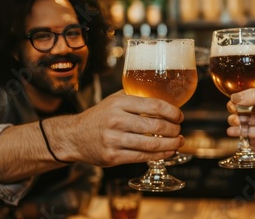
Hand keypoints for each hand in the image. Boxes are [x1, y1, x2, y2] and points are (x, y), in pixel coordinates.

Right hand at [67, 90, 184, 165]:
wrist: (74, 136)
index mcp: (119, 103)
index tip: (180, 116)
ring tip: (179, 142)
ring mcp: (114, 140)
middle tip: (180, 130)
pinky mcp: (112, 156)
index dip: (172, 112)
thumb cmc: (99, 116)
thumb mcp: (114, 100)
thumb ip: (135, 97)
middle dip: (173, 130)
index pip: (154, 106)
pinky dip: (159, 156)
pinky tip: (168, 152)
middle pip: (155, 126)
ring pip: (151, 144)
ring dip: (170, 144)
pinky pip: (142, 157)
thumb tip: (164, 98)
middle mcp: (116, 120)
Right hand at [226, 75, 254, 153]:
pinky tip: (234, 132)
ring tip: (232, 124)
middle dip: (237, 108)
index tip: (230, 98)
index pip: (251, 86)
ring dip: (240, 121)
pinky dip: (245, 131)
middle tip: (232, 113)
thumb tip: (234, 97)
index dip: (239, 92)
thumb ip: (254, 97)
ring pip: (250, 117)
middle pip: (248, 102)